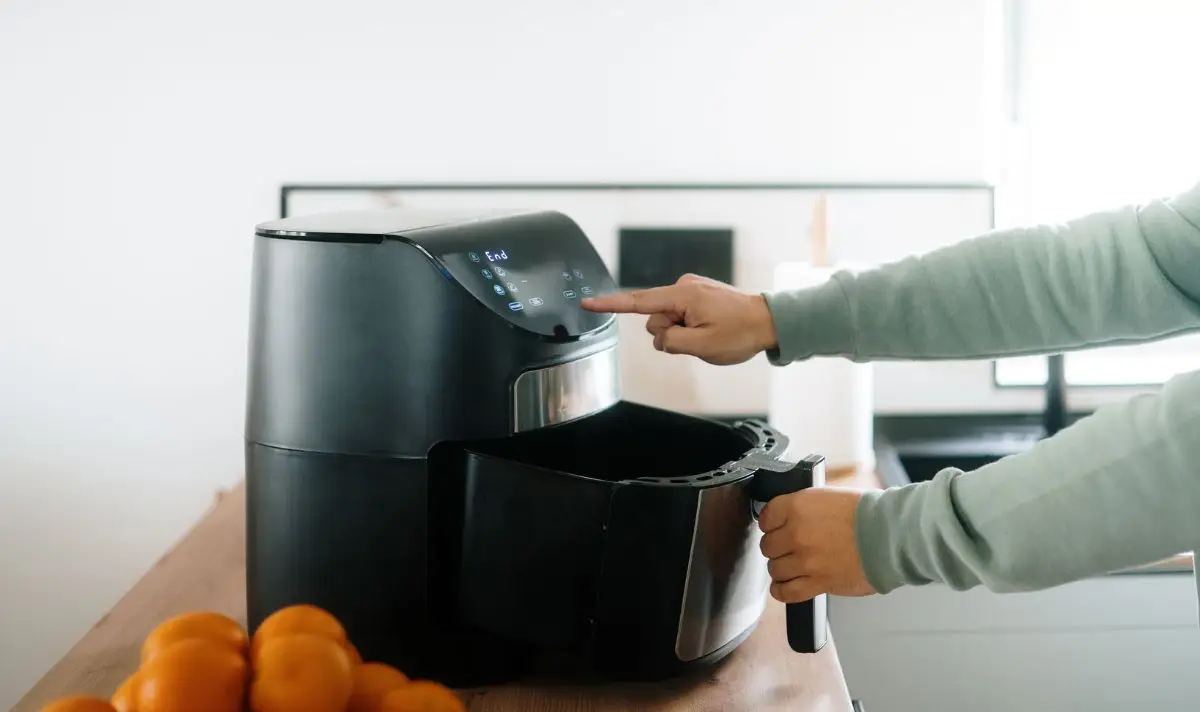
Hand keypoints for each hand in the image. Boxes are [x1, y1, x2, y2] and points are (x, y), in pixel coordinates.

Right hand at [580, 274, 777, 365]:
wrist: (769, 321)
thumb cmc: (741, 333)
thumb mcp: (703, 347)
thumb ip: (671, 342)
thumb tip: (660, 337)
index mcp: (682, 295)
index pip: (637, 301)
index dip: (609, 304)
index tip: (587, 302)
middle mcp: (683, 286)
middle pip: (655, 320)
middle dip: (671, 335)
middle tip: (701, 338)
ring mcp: (690, 289)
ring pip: (668, 321)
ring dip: (682, 333)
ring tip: (710, 333)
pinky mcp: (696, 295)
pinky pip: (680, 317)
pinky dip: (690, 327)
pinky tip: (710, 328)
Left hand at [757, 488, 875, 602]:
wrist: (891, 535)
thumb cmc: (867, 514)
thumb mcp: (827, 496)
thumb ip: (803, 507)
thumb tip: (787, 518)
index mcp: (798, 506)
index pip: (766, 516)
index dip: (771, 523)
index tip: (776, 527)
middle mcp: (796, 533)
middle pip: (768, 545)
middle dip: (777, 546)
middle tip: (790, 546)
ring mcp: (805, 560)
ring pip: (775, 569)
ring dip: (781, 568)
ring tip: (793, 565)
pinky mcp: (817, 582)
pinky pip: (786, 592)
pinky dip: (782, 590)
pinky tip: (785, 585)